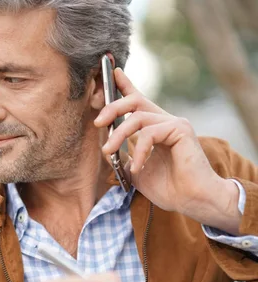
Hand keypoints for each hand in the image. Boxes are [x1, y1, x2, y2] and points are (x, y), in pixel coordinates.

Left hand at [95, 68, 240, 233]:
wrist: (192, 200)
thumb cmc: (168, 188)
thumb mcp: (136, 171)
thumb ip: (123, 157)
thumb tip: (105, 148)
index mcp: (154, 127)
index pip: (138, 101)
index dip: (124, 85)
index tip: (112, 72)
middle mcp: (165, 121)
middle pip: (134, 101)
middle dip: (112, 107)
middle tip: (97, 123)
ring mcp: (174, 123)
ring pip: (137, 117)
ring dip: (118, 135)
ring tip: (108, 151)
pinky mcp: (181, 129)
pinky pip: (149, 133)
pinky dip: (140, 151)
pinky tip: (139, 167)